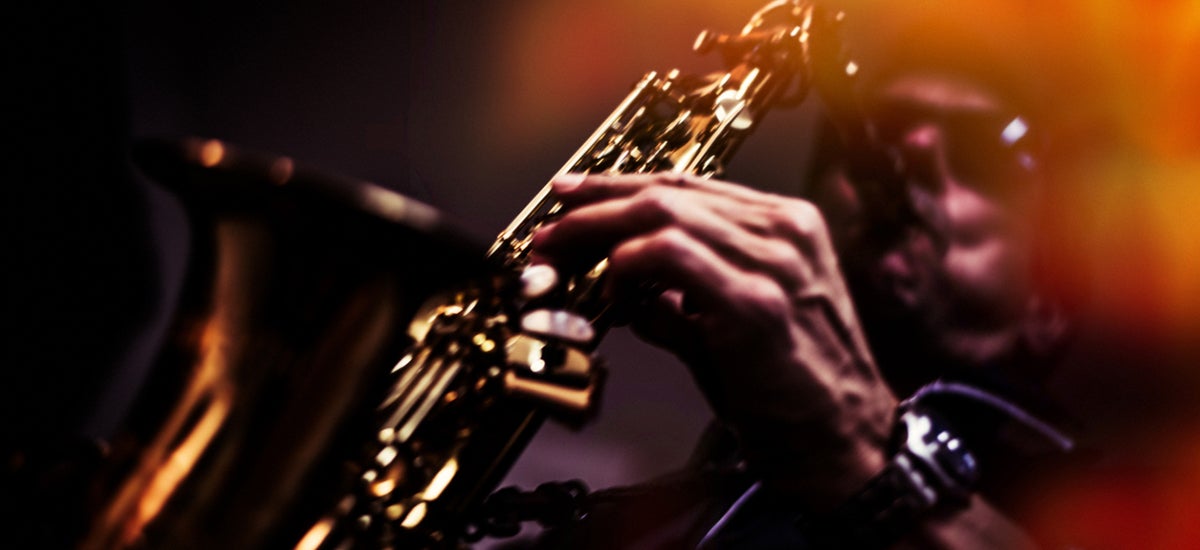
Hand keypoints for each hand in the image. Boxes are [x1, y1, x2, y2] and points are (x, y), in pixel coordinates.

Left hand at [531, 172, 897, 506]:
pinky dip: (628, 265)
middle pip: (668, 191)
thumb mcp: (733, 326)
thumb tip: (630, 289)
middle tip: (549, 230)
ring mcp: (776, 262)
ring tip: (562, 256)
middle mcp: (784, 232)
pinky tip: (611, 290)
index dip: (619, 188)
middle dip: (595, 205)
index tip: (572, 198)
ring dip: (598, 230)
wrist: (846, 445)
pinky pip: (672, 255)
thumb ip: (683, 300)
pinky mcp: (758, 303)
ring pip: (663, 213)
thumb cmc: (794, 391)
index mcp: (785, 227)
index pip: (688, 186)